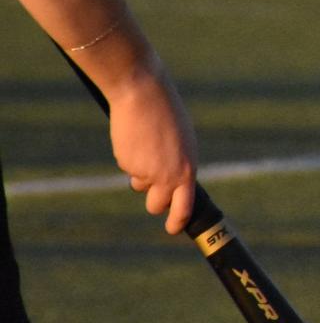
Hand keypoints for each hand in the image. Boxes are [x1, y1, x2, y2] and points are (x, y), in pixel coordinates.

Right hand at [105, 60, 197, 233]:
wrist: (144, 93)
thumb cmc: (166, 113)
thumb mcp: (181, 141)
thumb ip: (178, 163)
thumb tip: (171, 184)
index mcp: (188, 166)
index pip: (186, 205)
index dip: (177, 221)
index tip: (172, 229)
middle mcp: (170, 174)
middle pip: (157, 205)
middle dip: (154, 202)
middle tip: (153, 187)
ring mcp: (147, 171)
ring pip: (140, 185)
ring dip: (140, 174)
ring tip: (145, 146)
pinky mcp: (127, 164)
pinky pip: (128, 167)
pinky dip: (130, 157)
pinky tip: (134, 137)